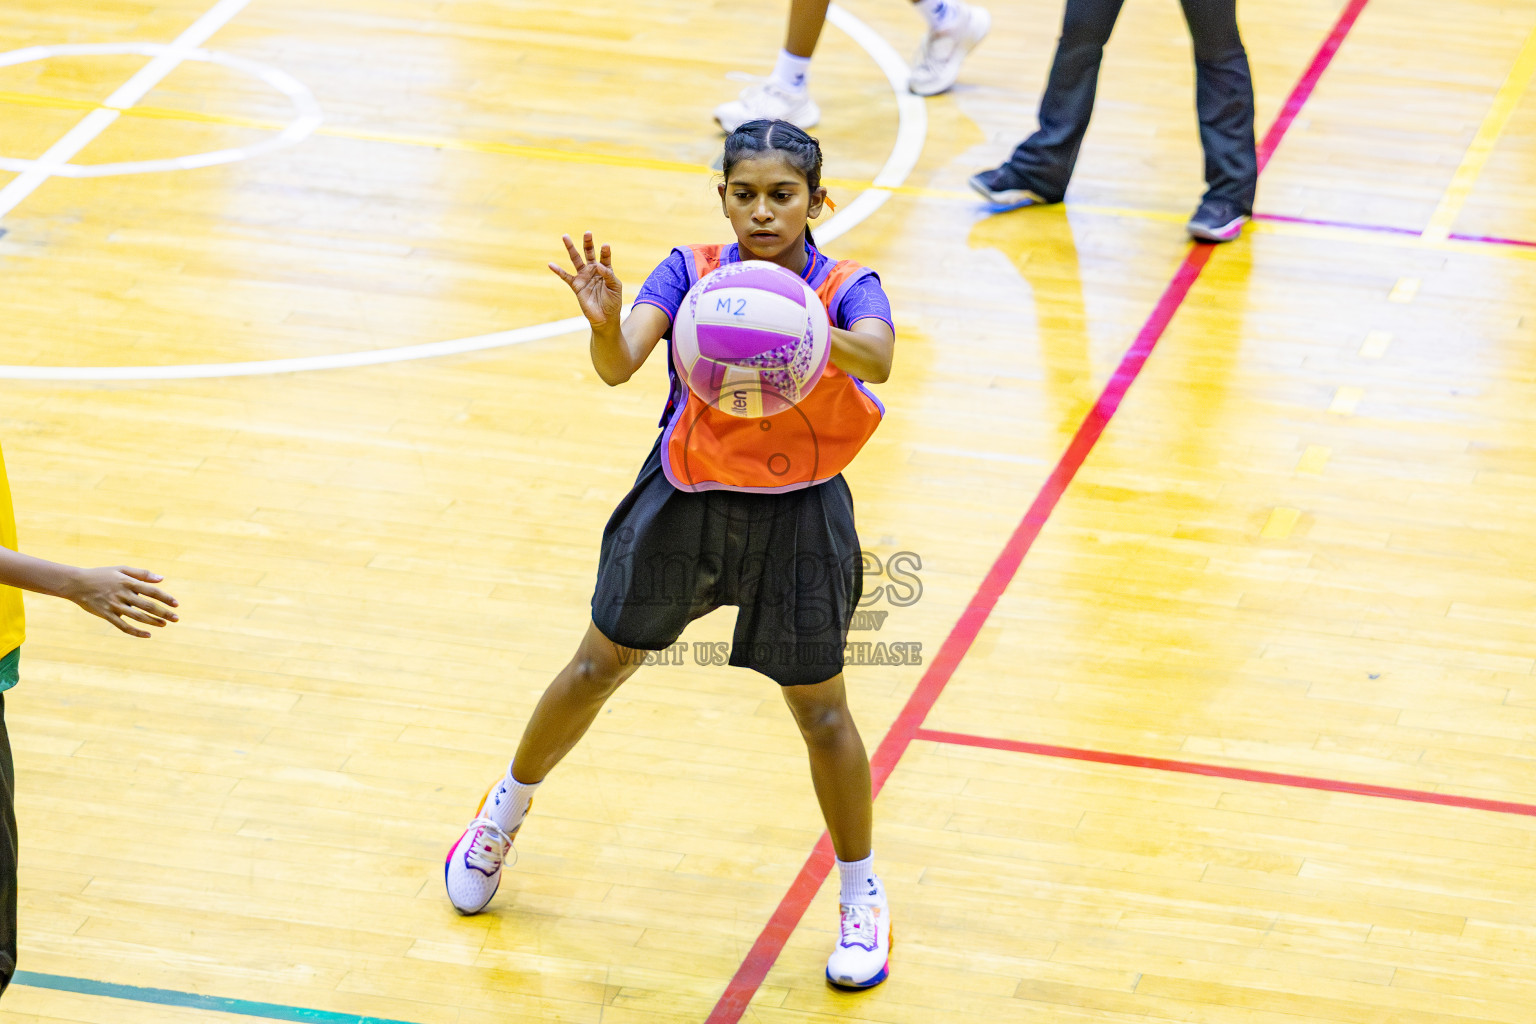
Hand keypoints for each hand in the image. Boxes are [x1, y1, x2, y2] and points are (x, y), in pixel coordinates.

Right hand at [61, 567, 179, 638]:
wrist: (76, 583)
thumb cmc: (101, 575)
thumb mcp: (121, 569)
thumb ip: (142, 574)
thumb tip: (162, 579)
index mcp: (128, 582)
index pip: (152, 591)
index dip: (165, 598)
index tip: (176, 604)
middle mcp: (122, 595)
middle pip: (147, 606)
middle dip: (164, 613)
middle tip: (176, 618)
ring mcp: (114, 606)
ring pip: (138, 617)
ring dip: (153, 622)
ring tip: (165, 625)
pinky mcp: (106, 615)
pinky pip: (123, 626)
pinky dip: (136, 632)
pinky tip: (147, 635)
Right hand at [548, 232, 621, 329]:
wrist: (605, 318)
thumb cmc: (613, 302)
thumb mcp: (615, 287)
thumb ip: (609, 275)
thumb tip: (599, 266)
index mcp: (605, 269)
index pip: (604, 257)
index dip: (605, 251)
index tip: (605, 246)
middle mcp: (593, 270)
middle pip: (589, 253)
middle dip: (588, 243)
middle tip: (587, 233)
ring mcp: (584, 277)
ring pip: (576, 260)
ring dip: (571, 248)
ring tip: (565, 236)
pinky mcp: (576, 286)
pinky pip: (566, 277)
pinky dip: (558, 271)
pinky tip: (551, 264)